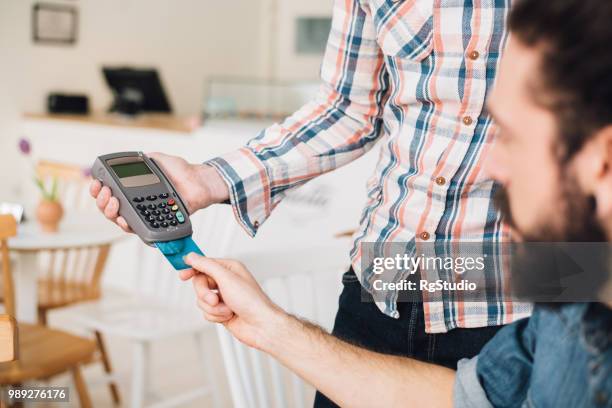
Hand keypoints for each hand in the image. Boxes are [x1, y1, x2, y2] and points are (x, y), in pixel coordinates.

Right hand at [89, 152, 228, 232]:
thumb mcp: (159, 159)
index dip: (98, 191)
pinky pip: (139, 230)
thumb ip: (144, 158)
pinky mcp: (156, 224)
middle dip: (103, 202)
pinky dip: (128, 226)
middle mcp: (136, 204)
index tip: (97, 184)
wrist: (198, 181)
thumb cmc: (181, 172)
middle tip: (107, 193)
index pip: (109, 193)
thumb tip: (131, 158)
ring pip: (120, 221)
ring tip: (115, 203)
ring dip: (111, 213)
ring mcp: (145, 215)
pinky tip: (124, 220)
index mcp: (133, 189)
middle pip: (109, 209)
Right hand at [180, 254, 285, 349]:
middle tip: (214, 299)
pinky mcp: (221, 311)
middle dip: (205, 294)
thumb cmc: (251, 301)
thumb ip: (207, 266)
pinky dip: (215, 316)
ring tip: (227, 310)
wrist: (260, 325)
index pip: (204, 264)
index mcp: (229, 269)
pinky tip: (228, 316)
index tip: (183, 275)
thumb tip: (192, 256)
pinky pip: (206, 312)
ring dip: (213, 308)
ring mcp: (223, 297)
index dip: (193, 269)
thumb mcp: (227, 278)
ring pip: (201, 300)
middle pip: (200, 284)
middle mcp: (226, 282)